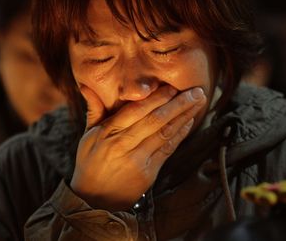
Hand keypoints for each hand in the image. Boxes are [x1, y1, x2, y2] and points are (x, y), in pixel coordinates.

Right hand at [71, 85, 206, 210]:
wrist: (94, 199)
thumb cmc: (90, 164)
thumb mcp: (87, 136)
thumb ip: (94, 110)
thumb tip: (87, 86)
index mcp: (107, 132)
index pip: (135, 110)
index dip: (155, 97)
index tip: (171, 86)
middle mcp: (122, 145)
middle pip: (154, 120)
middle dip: (178, 103)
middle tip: (195, 90)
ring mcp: (137, 160)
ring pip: (164, 133)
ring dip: (184, 116)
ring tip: (198, 102)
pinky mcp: (148, 173)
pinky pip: (167, 150)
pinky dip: (179, 135)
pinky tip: (189, 122)